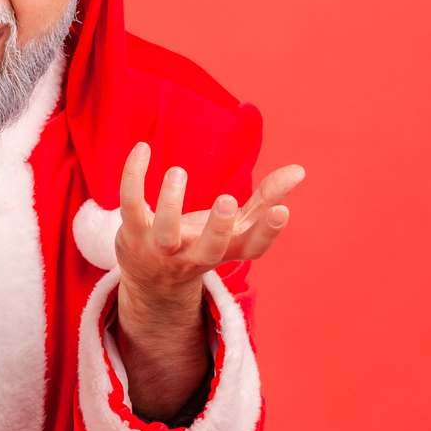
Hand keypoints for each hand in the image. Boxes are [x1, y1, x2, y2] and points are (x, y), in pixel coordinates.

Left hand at [112, 143, 303, 418]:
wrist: (151, 281)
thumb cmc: (201, 244)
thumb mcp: (236, 227)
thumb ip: (267, 199)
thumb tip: (300, 170)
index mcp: (226, 251)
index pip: (252, 249)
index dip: (268, 233)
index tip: (282, 211)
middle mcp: (194, 255)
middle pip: (209, 250)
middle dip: (218, 227)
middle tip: (226, 200)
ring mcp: (162, 248)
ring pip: (165, 232)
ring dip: (170, 203)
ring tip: (178, 172)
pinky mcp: (133, 233)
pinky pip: (130, 206)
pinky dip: (133, 178)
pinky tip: (142, 149)